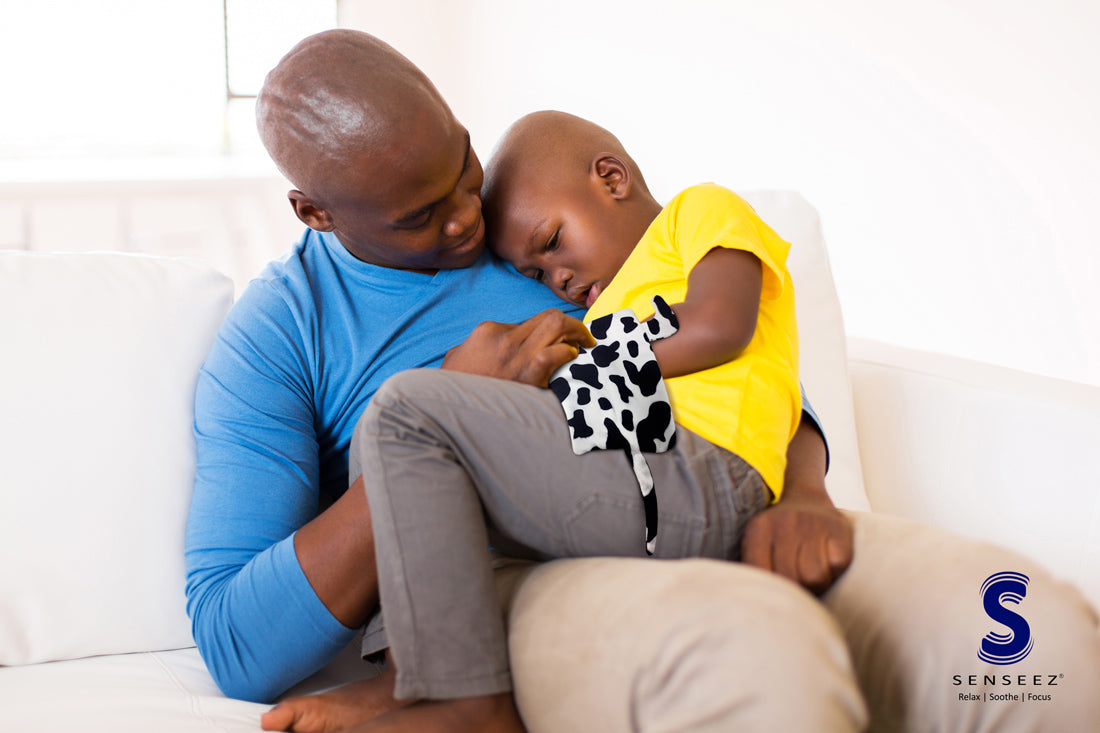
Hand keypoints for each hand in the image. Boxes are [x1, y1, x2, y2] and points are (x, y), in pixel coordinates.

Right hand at [442, 309, 594, 386]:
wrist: (450, 410)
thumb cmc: (454, 388)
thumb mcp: (456, 358)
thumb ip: (472, 346)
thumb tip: (482, 347)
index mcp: (489, 331)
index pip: (529, 322)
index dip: (545, 332)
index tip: (554, 343)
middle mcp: (505, 338)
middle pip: (548, 317)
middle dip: (570, 323)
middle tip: (582, 335)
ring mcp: (517, 355)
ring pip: (557, 325)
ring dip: (577, 332)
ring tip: (586, 343)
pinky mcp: (528, 375)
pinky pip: (556, 353)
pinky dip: (568, 353)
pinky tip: (572, 359)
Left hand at [741, 489, 852, 594]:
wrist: (806, 496)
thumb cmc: (779, 533)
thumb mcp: (757, 543)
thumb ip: (754, 568)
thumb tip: (758, 601)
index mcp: (759, 529)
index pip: (759, 573)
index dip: (772, 591)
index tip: (779, 594)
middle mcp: (784, 523)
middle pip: (790, 579)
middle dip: (797, 591)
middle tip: (800, 587)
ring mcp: (812, 523)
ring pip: (815, 576)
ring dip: (817, 586)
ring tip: (813, 578)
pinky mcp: (838, 527)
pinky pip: (837, 564)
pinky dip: (835, 571)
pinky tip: (828, 563)